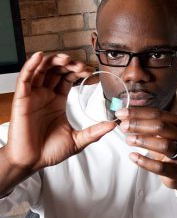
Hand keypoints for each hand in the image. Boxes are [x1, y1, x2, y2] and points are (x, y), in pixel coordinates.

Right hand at [5, 52, 115, 173]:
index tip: (91, 71)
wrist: (32, 161)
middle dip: (70, 65)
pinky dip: (31, 65)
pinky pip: (25, 78)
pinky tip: (39, 56)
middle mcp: (46, 95)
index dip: (78, 72)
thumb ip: (95, 132)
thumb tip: (113, 125)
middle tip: (83, 67)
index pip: (68, 79)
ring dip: (54, 61)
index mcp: (58, 101)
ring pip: (42, 70)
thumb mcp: (78, 140)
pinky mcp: (22, 99)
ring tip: (67, 59)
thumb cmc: (50, 151)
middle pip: (56, 71)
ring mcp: (33, 96)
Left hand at [116, 107, 176, 196]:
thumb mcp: (164, 134)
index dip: (138, 113)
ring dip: (142, 140)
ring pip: (164, 145)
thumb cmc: (171, 149)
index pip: (159, 114)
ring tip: (128, 140)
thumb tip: (125, 116)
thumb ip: (149, 124)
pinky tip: (132, 156)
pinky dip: (144, 161)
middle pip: (161, 127)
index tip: (121, 113)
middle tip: (123, 126)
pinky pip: (159, 167)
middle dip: (139, 124)